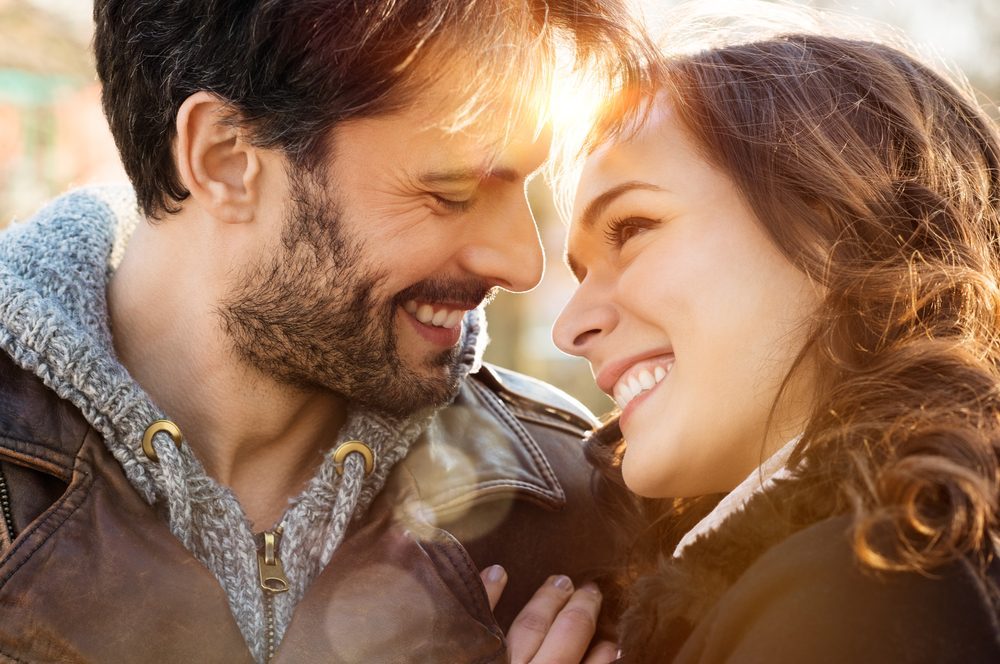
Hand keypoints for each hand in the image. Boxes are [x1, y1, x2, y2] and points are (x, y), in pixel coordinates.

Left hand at [480, 565, 618, 663]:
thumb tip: (606, 652)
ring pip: (531, 626)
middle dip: (582, 608)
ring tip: (560, 581)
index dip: (605, 651)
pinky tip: (497, 572)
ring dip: (547, 600)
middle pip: (567, 633)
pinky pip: (479, 622)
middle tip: (591, 588)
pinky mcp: (469, 656)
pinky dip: (489, 593)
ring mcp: (501, 662)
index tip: (612, 638)